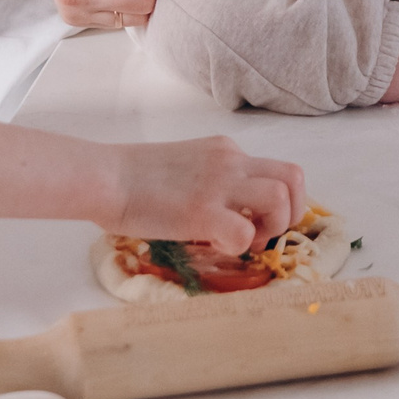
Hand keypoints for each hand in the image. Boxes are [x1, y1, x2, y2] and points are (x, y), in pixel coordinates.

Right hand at [104, 135, 306, 251]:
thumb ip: (212, 181)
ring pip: (281, 198)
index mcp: (226, 151)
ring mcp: (218, 184)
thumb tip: (228, 213)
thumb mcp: (186, 166)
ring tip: (243, 240)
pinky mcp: (201, 211)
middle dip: (290, 212)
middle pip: (293, 177)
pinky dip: (239, 247)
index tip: (259, 220)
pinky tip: (216, 247)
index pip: (278, 169)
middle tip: (262, 232)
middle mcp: (230, 161)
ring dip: (271, 228)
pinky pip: (244, 232)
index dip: (280, 200)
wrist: (104, 177)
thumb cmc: (133, 178)